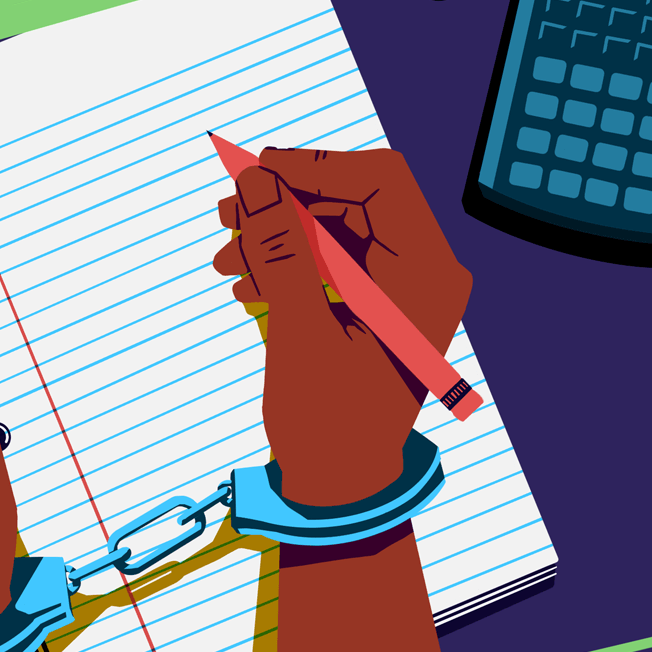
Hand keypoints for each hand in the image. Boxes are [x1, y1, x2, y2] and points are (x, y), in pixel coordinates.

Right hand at [213, 147, 470, 505]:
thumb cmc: (330, 424)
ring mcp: (396, 291)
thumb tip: (254, 181)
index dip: (315, 167)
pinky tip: (245, 282)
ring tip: (225, 257)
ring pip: (332, 230)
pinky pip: (326, 263)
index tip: (255, 171)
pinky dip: (285, 264)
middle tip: (227, 212)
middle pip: (353, 202)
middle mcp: (420, 275)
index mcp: (426, 278)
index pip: (382, 183)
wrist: (337, 484)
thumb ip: (280, 250)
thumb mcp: (300, 332)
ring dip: (276, 236)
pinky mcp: (370, 307)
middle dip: (286, 204)